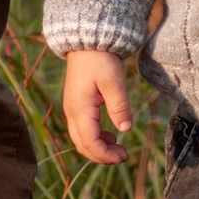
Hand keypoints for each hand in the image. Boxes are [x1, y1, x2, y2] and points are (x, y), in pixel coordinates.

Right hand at [62, 50, 135, 164]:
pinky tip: (110, 135)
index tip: (124, 157)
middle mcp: (72, 113)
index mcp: (80, 109)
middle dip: (102, 156)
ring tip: (118, 147)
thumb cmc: (100, 60)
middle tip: (123, 156)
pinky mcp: (76, 105)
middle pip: (82, 145)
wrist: (86, 42)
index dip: (106, 155)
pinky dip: (95, 138)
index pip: (90, 142)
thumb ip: (119, 106)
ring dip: (98, 148)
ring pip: (81, 139)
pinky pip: (82, 130)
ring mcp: (72, 109)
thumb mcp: (113, 82)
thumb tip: (125, 129)